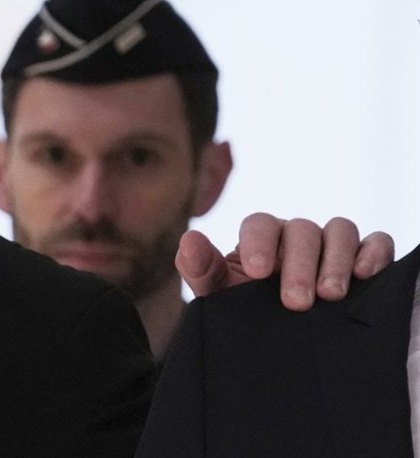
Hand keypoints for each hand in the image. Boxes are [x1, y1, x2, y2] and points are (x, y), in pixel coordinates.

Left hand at [176, 212, 394, 310]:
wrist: (277, 341)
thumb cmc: (245, 311)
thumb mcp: (219, 296)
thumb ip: (201, 269)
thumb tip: (189, 239)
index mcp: (260, 238)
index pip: (259, 224)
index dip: (258, 243)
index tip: (257, 273)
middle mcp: (296, 236)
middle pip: (301, 230)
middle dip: (299, 264)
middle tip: (295, 301)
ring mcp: (331, 244)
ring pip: (339, 230)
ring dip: (337, 260)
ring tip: (330, 295)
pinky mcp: (364, 256)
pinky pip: (375, 241)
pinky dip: (374, 252)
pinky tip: (366, 275)